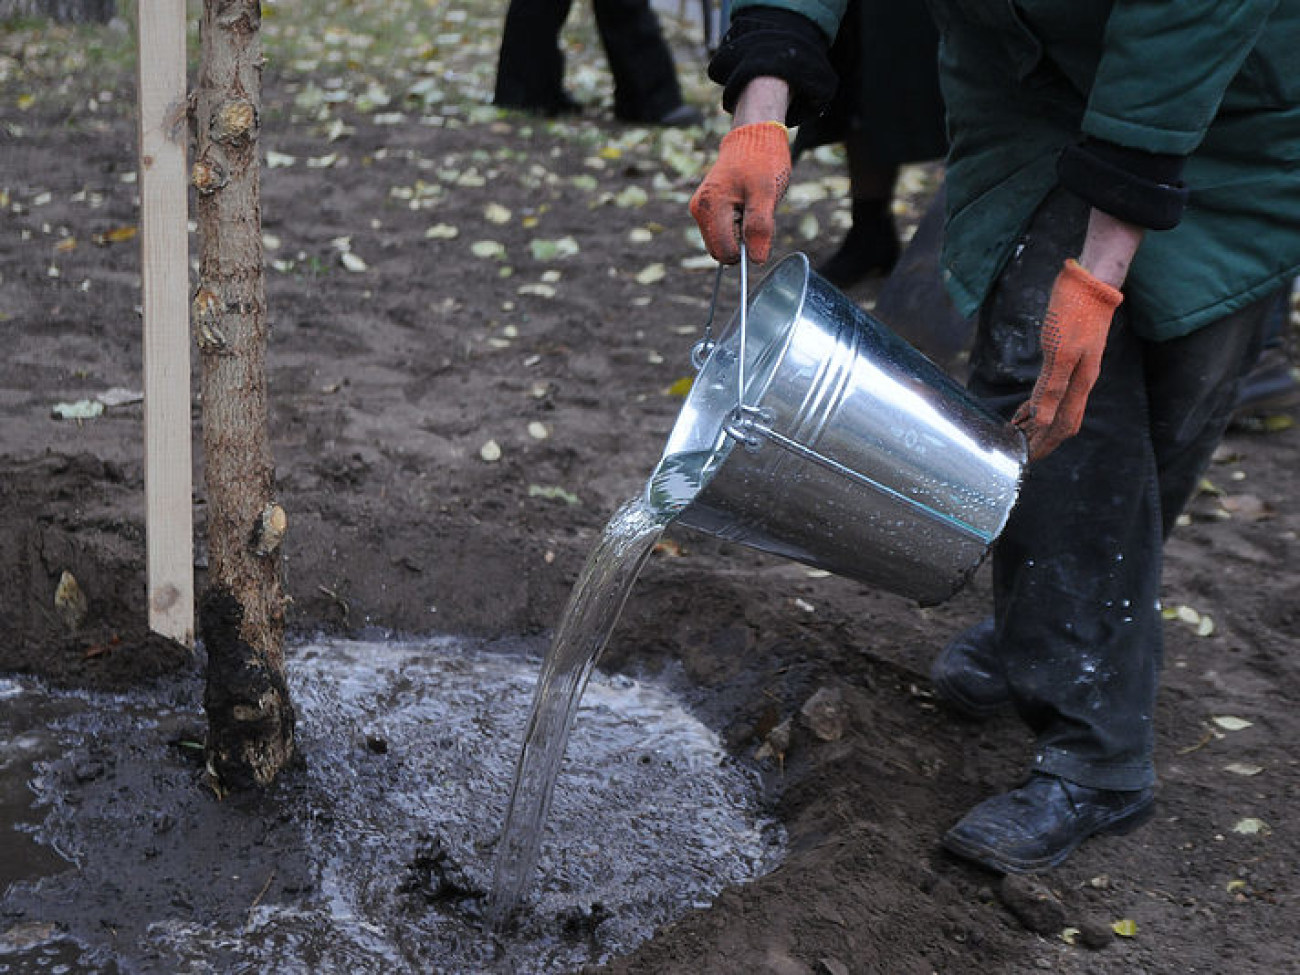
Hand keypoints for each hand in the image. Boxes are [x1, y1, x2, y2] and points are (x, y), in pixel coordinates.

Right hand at [689, 121, 790, 263]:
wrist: (754, 136)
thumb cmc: (762, 161)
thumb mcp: (767, 194)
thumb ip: (760, 227)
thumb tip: (756, 260)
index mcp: (709, 206)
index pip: (725, 251)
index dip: (747, 248)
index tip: (760, 227)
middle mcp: (698, 209)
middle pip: (720, 250)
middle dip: (742, 242)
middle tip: (756, 213)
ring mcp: (700, 209)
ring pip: (721, 243)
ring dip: (740, 233)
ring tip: (750, 206)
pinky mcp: (705, 208)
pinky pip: (721, 232)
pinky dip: (736, 226)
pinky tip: (744, 205)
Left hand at [1012, 259, 1122, 460]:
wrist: (1091, 281)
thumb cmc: (1074, 311)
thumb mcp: (1059, 351)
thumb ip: (1051, 387)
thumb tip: (1043, 420)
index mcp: (1080, 382)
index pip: (1063, 426)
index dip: (1045, 444)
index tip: (1025, 459)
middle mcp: (1081, 380)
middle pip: (1062, 422)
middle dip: (1041, 440)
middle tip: (1018, 454)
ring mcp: (1076, 369)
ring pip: (1057, 408)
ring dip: (1037, 425)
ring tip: (1016, 436)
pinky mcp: (1067, 356)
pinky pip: (1052, 391)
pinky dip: (1037, 405)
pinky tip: (1023, 410)